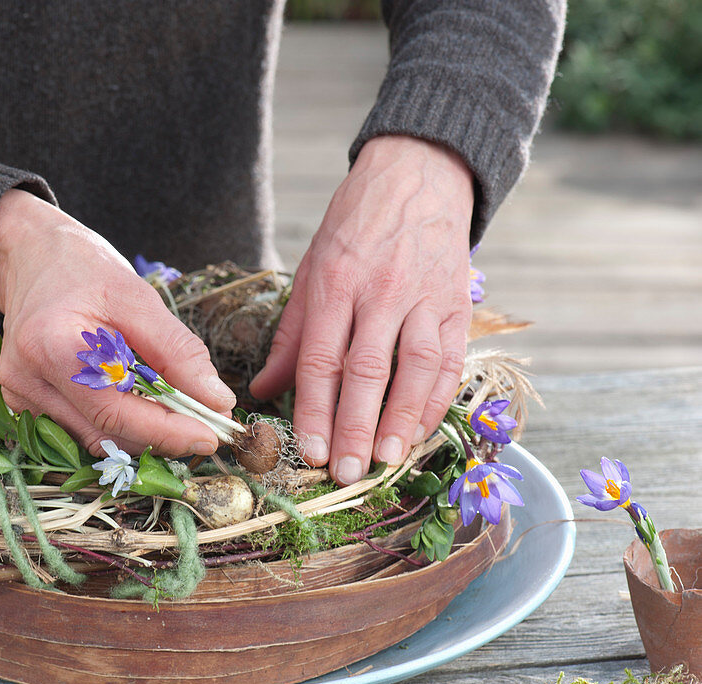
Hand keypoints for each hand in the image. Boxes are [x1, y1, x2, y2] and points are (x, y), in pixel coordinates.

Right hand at [0, 189, 235, 456]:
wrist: (32, 260)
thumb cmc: (84, 271)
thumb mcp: (138, 298)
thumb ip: (177, 351)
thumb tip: (216, 402)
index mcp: (49, 347)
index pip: (114, 412)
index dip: (166, 432)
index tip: (212, 435)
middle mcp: (25, 381)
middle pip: (105, 434)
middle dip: (162, 437)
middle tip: (209, 428)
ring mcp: (20, 397)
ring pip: (94, 440)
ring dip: (142, 437)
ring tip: (181, 416)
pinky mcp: (25, 405)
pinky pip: (80, 431)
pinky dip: (118, 428)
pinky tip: (143, 410)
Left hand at [250, 135, 473, 483]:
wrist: (419, 174)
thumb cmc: (355, 226)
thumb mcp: (312, 268)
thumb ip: (292, 334)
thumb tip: (263, 388)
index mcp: (335, 284)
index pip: (321, 359)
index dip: (314, 411)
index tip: (309, 452)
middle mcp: (380, 292)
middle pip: (366, 370)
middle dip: (355, 428)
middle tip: (347, 473)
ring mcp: (424, 297)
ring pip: (414, 368)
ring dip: (401, 421)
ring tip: (388, 462)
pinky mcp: (457, 303)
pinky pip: (449, 360)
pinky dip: (437, 399)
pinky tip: (421, 431)